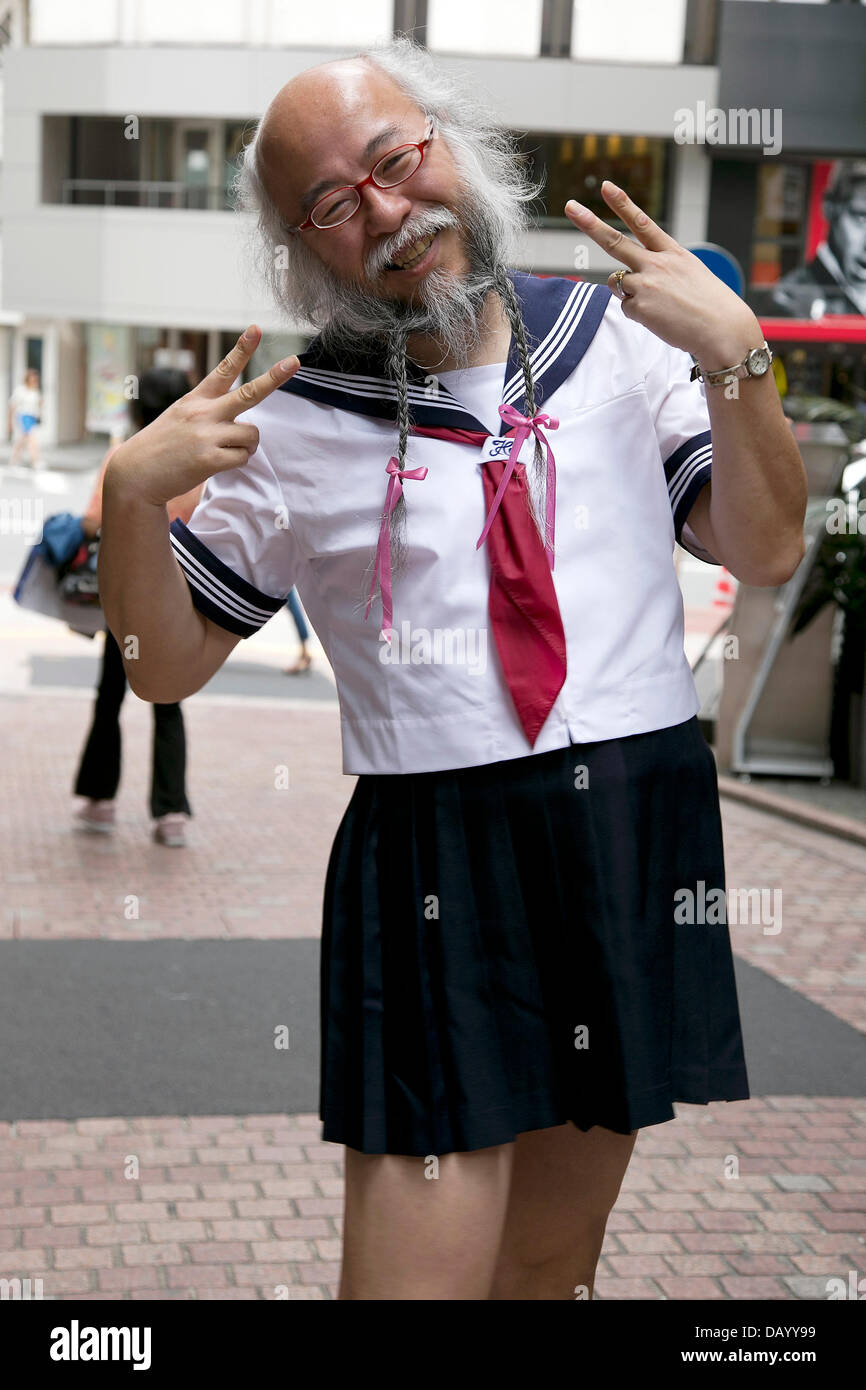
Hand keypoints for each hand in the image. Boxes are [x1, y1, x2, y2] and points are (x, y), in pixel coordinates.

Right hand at [104, 327, 298, 507]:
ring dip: (247, 445)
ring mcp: (207, 435)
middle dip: (274, 378)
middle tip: (294, 361)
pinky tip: (218, 463)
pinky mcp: (209, 459)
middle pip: (249, 393)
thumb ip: (209, 413)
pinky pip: (243, 457)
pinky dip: (237, 461)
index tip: (257, 329)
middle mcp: (203, 413)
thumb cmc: (162, 446)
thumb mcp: (180, 417)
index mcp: (196, 399)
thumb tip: (244, 426)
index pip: (224, 369)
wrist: (136, 474)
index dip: (242, 348)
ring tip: (227, 449)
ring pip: (252, 434)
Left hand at [565, 182, 760, 367]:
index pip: (642, 223)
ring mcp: (646, 284)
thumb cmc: (710, 306)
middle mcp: (656, 264)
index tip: (607, 187)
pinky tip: (661, 318)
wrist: (722, 330)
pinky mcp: (639, 307)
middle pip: (615, 242)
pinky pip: (627, 309)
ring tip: (659, 303)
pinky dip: (640, 315)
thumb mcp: (691, 275)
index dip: (623, 204)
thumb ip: (661, 270)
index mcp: (672, 252)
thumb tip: (629, 281)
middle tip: (570, 207)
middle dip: (590, 224)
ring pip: (617, 282)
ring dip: (628, 291)